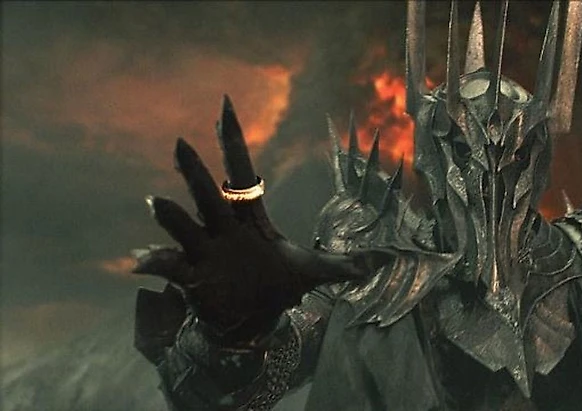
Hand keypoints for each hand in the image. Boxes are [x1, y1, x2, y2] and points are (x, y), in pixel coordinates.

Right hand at [132, 96, 388, 344]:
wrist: (254, 320)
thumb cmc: (278, 288)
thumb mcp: (313, 274)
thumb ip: (343, 266)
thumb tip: (383, 261)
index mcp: (250, 218)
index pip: (241, 172)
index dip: (233, 141)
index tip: (225, 106)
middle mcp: (223, 227)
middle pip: (209, 194)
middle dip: (196, 171)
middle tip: (181, 142)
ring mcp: (206, 250)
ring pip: (186, 225)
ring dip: (172, 216)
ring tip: (155, 201)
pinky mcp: (194, 276)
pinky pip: (171, 265)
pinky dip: (155, 262)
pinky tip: (139, 262)